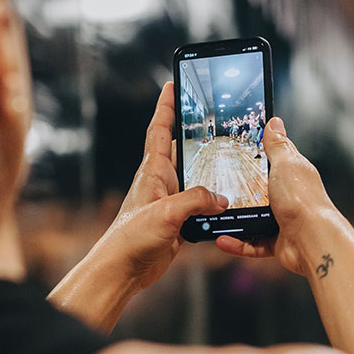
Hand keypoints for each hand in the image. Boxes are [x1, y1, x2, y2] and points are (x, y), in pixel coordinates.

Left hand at [97, 82, 227, 290]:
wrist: (122, 269)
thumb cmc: (131, 237)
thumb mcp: (165, 213)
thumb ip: (196, 201)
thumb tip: (221, 199)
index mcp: (153, 171)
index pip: (159, 129)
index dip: (166, 106)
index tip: (172, 84)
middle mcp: (162, 181)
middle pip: (181, 149)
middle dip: (195, 133)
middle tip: (214, 119)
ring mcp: (170, 201)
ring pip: (194, 177)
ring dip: (209, 169)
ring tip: (230, 158)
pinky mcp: (177, 221)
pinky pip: (199, 204)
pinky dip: (213, 202)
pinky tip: (226, 203)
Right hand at [216, 117, 335, 275]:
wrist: (311, 240)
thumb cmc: (303, 201)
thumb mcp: (286, 163)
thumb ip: (277, 145)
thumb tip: (274, 122)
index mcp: (292, 174)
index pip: (272, 159)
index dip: (255, 153)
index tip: (234, 150)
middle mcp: (288, 196)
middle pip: (259, 189)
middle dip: (240, 190)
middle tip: (218, 185)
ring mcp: (282, 220)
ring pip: (252, 218)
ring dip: (233, 219)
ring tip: (216, 215)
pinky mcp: (276, 241)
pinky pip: (251, 243)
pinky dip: (237, 243)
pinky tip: (224, 239)